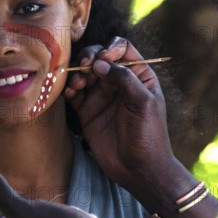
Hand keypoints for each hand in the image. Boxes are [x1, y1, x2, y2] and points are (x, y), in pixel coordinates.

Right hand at [66, 37, 175, 192]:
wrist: (139, 168)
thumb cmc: (148, 134)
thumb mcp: (143, 102)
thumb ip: (123, 78)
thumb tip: (99, 63)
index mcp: (138, 75)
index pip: (122, 49)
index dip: (110, 49)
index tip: (104, 60)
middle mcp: (118, 82)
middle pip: (99, 57)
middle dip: (89, 58)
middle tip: (85, 68)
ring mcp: (102, 96)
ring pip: (84, 73)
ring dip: (77, 73)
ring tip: (78, 84)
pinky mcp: (88, 111)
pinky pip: (74, 93)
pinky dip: (69, 89)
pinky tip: (71, 93)